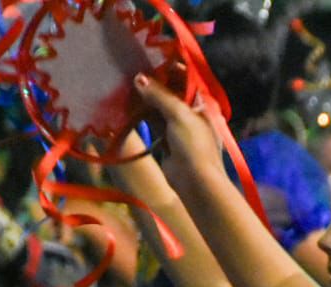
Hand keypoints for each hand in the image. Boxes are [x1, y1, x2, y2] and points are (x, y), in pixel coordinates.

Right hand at [132, 75, 226, 193]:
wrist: (194, 182)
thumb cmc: (194, 145)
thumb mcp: (179, 114)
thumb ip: (159, 95)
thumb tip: (139, 78)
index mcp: (203, 104)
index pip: (186, 79)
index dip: (170, 68)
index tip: (151, 59)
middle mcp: (192, 113)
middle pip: (171, 92)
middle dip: (154, 83)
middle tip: (134, 69)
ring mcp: (179, 127)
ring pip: (160, 106)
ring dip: (146, 98)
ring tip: (127, 84)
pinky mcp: (167, 139)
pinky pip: (154, 121)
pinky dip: (143, 113)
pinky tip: (128, 104)